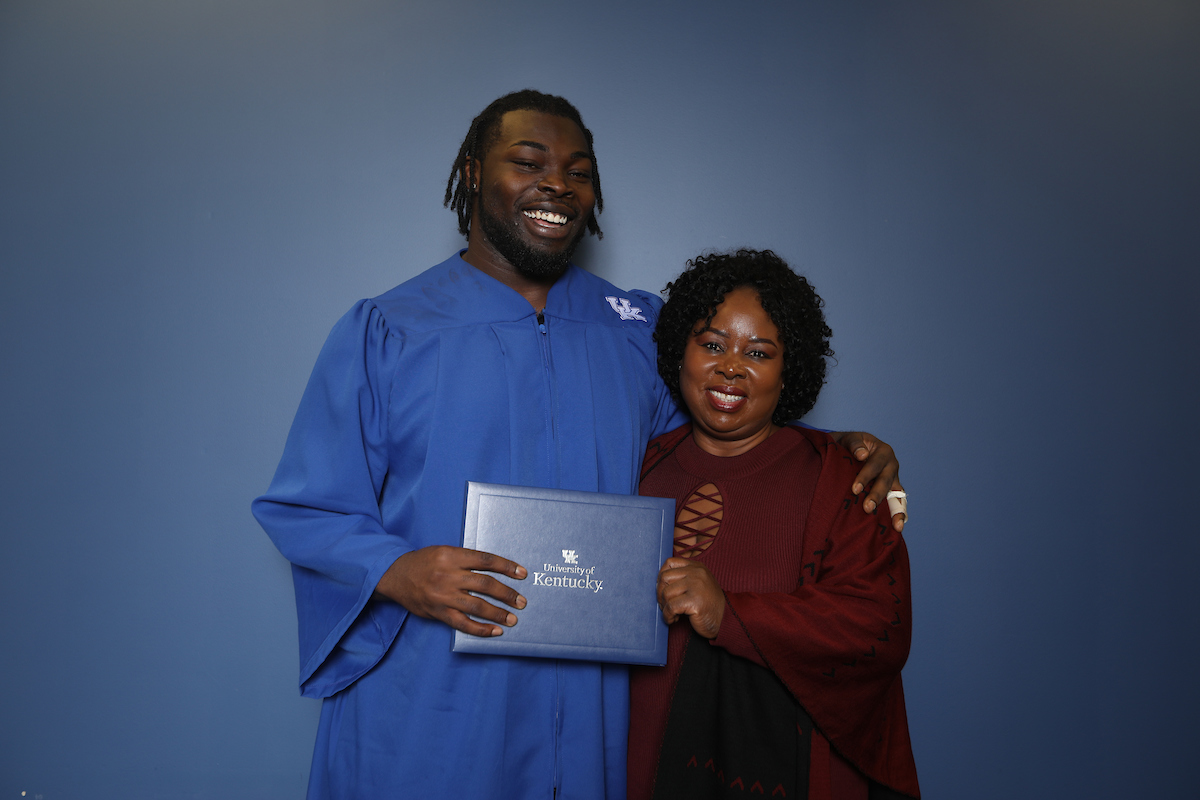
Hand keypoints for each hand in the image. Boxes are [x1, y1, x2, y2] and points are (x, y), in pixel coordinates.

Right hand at [375, 546, 527, 636]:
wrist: (396, 575)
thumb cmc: (424, 562)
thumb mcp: (444, 551)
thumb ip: (466, 560)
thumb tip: (495, 570)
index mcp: (452, 556)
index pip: (486, 561)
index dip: (506, 567)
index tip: (522, 573)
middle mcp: (448, 575)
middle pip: (485, 584)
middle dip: (507, 594)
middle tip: (522, 601)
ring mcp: (443, 596)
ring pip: (477, 606)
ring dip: (498, 614)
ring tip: (513, 619)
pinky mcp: (438, 612)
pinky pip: (462, 623)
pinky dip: (480, 629)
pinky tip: (495, 631)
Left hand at [657, 557, 724, 638]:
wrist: (725, 620)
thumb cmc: (708, 604)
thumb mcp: (698, 584)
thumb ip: (683, 577)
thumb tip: (658, 581)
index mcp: (697, 567)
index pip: (669, 563)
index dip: (661, 577)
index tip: (663, 589)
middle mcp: (697, 573)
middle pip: (664, 578)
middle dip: (660, 594)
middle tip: (665, 604)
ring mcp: (696, 586)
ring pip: (666, 593)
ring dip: (664, 607)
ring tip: (672, 614)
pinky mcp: (694, 601)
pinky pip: (670, 607)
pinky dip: (667, 616)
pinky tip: (674, 619)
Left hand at [831, 430, 905, 532]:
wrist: (851, 450)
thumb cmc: (849, 445)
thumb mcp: (850, 439)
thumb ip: (855, 444)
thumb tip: (862, 455)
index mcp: (883, 452)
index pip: (874, 465)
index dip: (865, 477)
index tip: (854, 489)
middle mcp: (891, 466)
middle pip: (885, 482)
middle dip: (877, 496)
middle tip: (867, 508)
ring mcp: (893, 479)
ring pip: (896, 495)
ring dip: (895, 510)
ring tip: (895, 525)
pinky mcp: (892, 491)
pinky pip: (898, 503)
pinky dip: (899, 514)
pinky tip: (897, 528)